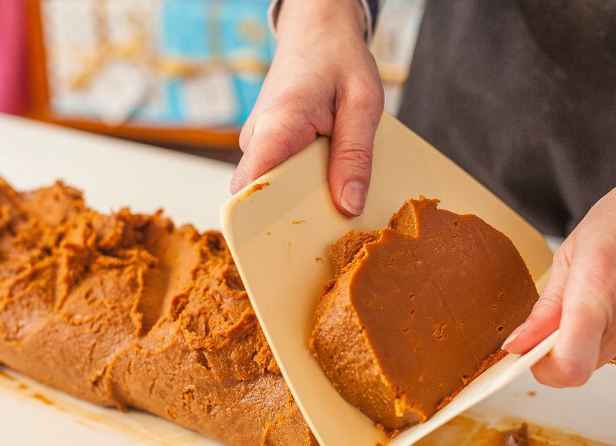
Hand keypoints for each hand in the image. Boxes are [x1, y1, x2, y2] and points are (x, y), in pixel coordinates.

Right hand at [230, 0, 383, 215]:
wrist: (319, 32)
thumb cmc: (339, 60)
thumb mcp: (363, 103)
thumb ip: (356, 155)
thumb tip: (349, 206)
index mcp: (278, 125)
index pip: (252, 187)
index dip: (263, 220)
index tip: (290, 243)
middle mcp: (258, 138)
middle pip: (263, 197)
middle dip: (293, 217)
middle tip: (332, 230)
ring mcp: (259, 144)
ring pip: (274, 190)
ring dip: (303, 200)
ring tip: (338, 204)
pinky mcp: (269, 147)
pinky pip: (282, 177)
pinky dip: (305, 185)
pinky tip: (331, 184)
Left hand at [502, 150, 615, 386]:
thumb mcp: (573, 251)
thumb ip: (546, 308)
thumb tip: (519, 345)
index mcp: (600, 287)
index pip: (571, 366)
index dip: (547, 371)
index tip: (537, 355)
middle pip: (587, 364)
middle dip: (572, 345)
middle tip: (581, 305)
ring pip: (614, 357)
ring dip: (607, 335)